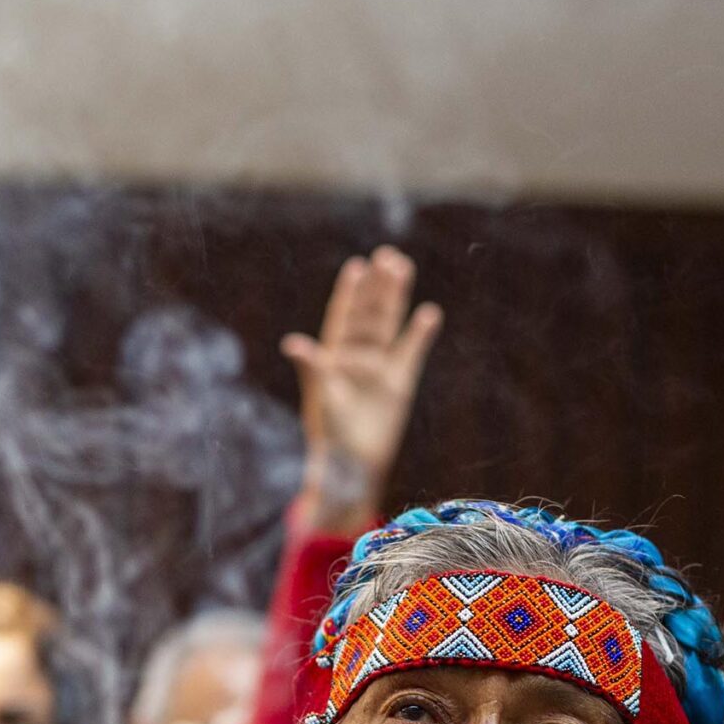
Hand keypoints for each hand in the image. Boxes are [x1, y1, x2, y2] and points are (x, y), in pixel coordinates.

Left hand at [282, 246, 441, 510]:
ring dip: (395, 298)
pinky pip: (411, 352)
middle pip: (369, 314)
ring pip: (389, 326)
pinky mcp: (398, 384)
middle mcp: (356, 357)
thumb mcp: (321, 398)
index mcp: (333, 356)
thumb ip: (312, 367)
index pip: (343, 316)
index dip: (350, 292)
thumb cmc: (330, 435)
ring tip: (402, 268)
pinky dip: (420, 334)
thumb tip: (293, 342)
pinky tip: (429, 313)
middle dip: (377, 287)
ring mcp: (378, 368)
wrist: (352, 466)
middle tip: (387, 257)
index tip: (358, 266)